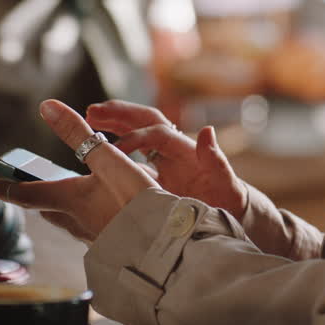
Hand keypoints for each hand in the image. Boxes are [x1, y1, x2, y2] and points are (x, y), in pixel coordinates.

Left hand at [0, 100, 157, 242]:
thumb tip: (47, 107)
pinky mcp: (113, 243)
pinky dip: (90, 218)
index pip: (29, 193)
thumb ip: (78, 133)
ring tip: (67, 199)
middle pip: (49, 210)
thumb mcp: (109, 160)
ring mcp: (95, 236)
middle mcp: (77, 221)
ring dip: (63, 210)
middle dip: (38, 199)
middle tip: (29, 190)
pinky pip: (92, 230)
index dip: (8, 187)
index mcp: (71, 200)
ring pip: (70, 221)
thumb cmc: (136, 201)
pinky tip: (104, 216)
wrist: (164, 245)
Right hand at [86, 100, 248, 220]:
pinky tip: (99, 145)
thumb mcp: (227, 185)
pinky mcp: (160, 168)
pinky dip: (117, 142)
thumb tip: (207, 131)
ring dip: (115, 121)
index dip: (137, 137)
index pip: (158, 133)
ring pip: (138, 128)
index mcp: (187, 151)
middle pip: (145, 119)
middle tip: (92, 111)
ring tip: (89, 117)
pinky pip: (136, 149)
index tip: (116, 149)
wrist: (234, 213)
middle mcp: (176, 147)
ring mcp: (166, 156)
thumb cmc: (230, 202)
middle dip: (120, 113)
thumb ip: (217, 162)